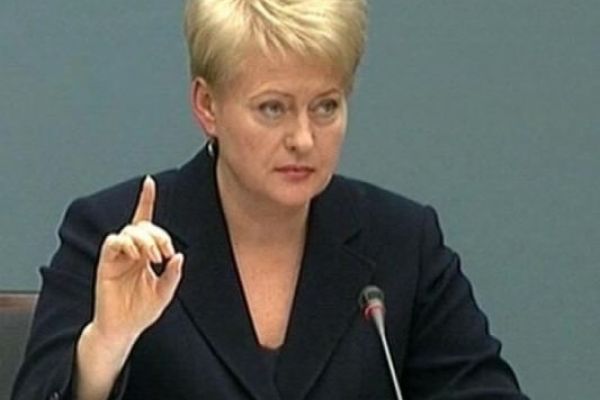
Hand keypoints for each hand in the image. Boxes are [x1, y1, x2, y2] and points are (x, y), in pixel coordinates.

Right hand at [90, 176, 183, 344]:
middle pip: (143, 226)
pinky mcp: (106, 263)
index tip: (150, 182)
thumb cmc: (142, 311)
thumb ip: (173, 274)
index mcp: (146, 254)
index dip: (146, 200)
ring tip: (152, 258)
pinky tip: (136, 256)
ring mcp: (118, 256)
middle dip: (158, 234)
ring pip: (129, 231)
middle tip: (164, 254)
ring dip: (145, 239)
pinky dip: (127, 244)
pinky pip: (113, 242)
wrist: (123, 329)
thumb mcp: (165, 292)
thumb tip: (179, 255)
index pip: (145, 221)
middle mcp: (132, 251)